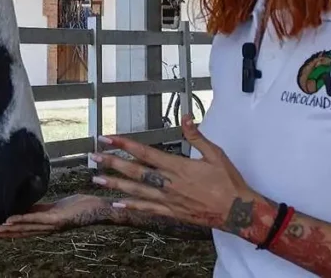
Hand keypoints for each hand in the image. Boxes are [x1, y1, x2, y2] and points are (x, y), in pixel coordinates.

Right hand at [0, 194, 110, 243]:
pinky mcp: (58, 219)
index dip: (0, 234)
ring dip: (5, 230)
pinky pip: (37, 219)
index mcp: (42, 226)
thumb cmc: (80, 207)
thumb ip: (38, 209)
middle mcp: (44, 229)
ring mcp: (50, 225)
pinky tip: (11, 220)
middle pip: (17, 233)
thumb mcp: (55, 208)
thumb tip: (21, 208)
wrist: (100, 209)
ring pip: (23, 228)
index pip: (17, 231)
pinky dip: (23, 219)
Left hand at [91, 114, 260, 236]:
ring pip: (136, 191)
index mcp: (178, 167)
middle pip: (135, 172)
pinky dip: (131, 206)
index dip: (125, 145)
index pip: (145, 153)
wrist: (237, 211)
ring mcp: (169, 200)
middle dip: (112, 163)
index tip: (108, 138)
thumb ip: (197, 136)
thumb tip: (185, 117)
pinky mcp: (172, 213)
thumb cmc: (228, 181)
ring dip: (115, 185)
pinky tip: (117, 204)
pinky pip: (147, 209)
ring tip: (97, 179)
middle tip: (93, 157)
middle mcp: (169, 184)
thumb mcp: (216, 154)